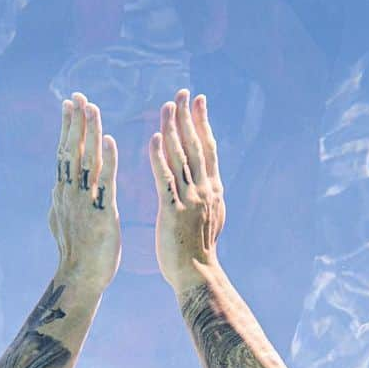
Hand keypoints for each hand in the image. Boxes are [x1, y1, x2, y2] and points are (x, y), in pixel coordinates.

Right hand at [48, 92, 120, 288]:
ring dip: (89, 133)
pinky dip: (107, 161)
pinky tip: (109, 141)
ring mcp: (84, 203)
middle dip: (76, 122)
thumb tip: (56, 186)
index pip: (64, 152)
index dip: (67, 127)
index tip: (70, 104)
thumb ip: (61, 199)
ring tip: (92, 109)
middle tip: (79, 96)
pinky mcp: (102, 215)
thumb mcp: (62, 220)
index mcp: (63, 193)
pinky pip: (105, 183)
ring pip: (86, 161)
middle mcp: (70, 194)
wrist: (80, 279)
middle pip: (71, 150)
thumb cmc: (76, 254)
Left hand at [149, 89, 224, 290]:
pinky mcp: (173, 211)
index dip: (202, 123)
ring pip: (181, 158)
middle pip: (196, 146)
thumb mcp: (210, 218)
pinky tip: (155, 139)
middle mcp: (205, 190)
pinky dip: (160, 158)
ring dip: (174, 130)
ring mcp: (190, 200)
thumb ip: (208, 196)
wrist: (197, 275)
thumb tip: (210, 183)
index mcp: (213, 190)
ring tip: (167, 107)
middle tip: (183, 93)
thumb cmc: (199, 251)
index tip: (198, 101)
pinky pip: (166, 179)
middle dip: (189, 117)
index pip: (208, 149)